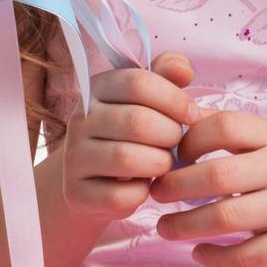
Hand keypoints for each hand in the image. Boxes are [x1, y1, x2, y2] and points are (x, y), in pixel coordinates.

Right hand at [61, 51, 204, 225]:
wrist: (91, 180)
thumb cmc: (131, 132)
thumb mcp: (146, 98)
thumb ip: (167, 75)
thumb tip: (185, 71)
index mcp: (97, 87)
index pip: (137, 82)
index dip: (173, 98)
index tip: (193, 114)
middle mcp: (80, 119)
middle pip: (136, 121)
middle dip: (170, 134)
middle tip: (177, 142)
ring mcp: (73, 156)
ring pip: (127, 158)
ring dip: (159, 163)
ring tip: (164, 162)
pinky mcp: (76, 192)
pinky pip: (120, 195)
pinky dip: (142, 193)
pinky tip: (143, 185)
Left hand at [149, 108, 266, 266]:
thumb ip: (229, 129)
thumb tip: (175, 118)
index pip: (222, 126)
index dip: (189, 139)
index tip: (173, 155)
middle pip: (215, 176)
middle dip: (174, 187)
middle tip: (155, 193)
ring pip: (224, 218)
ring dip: (184, 226)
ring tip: (164, 228)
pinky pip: (244, 257)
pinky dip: (213, 257)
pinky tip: (198, 252)